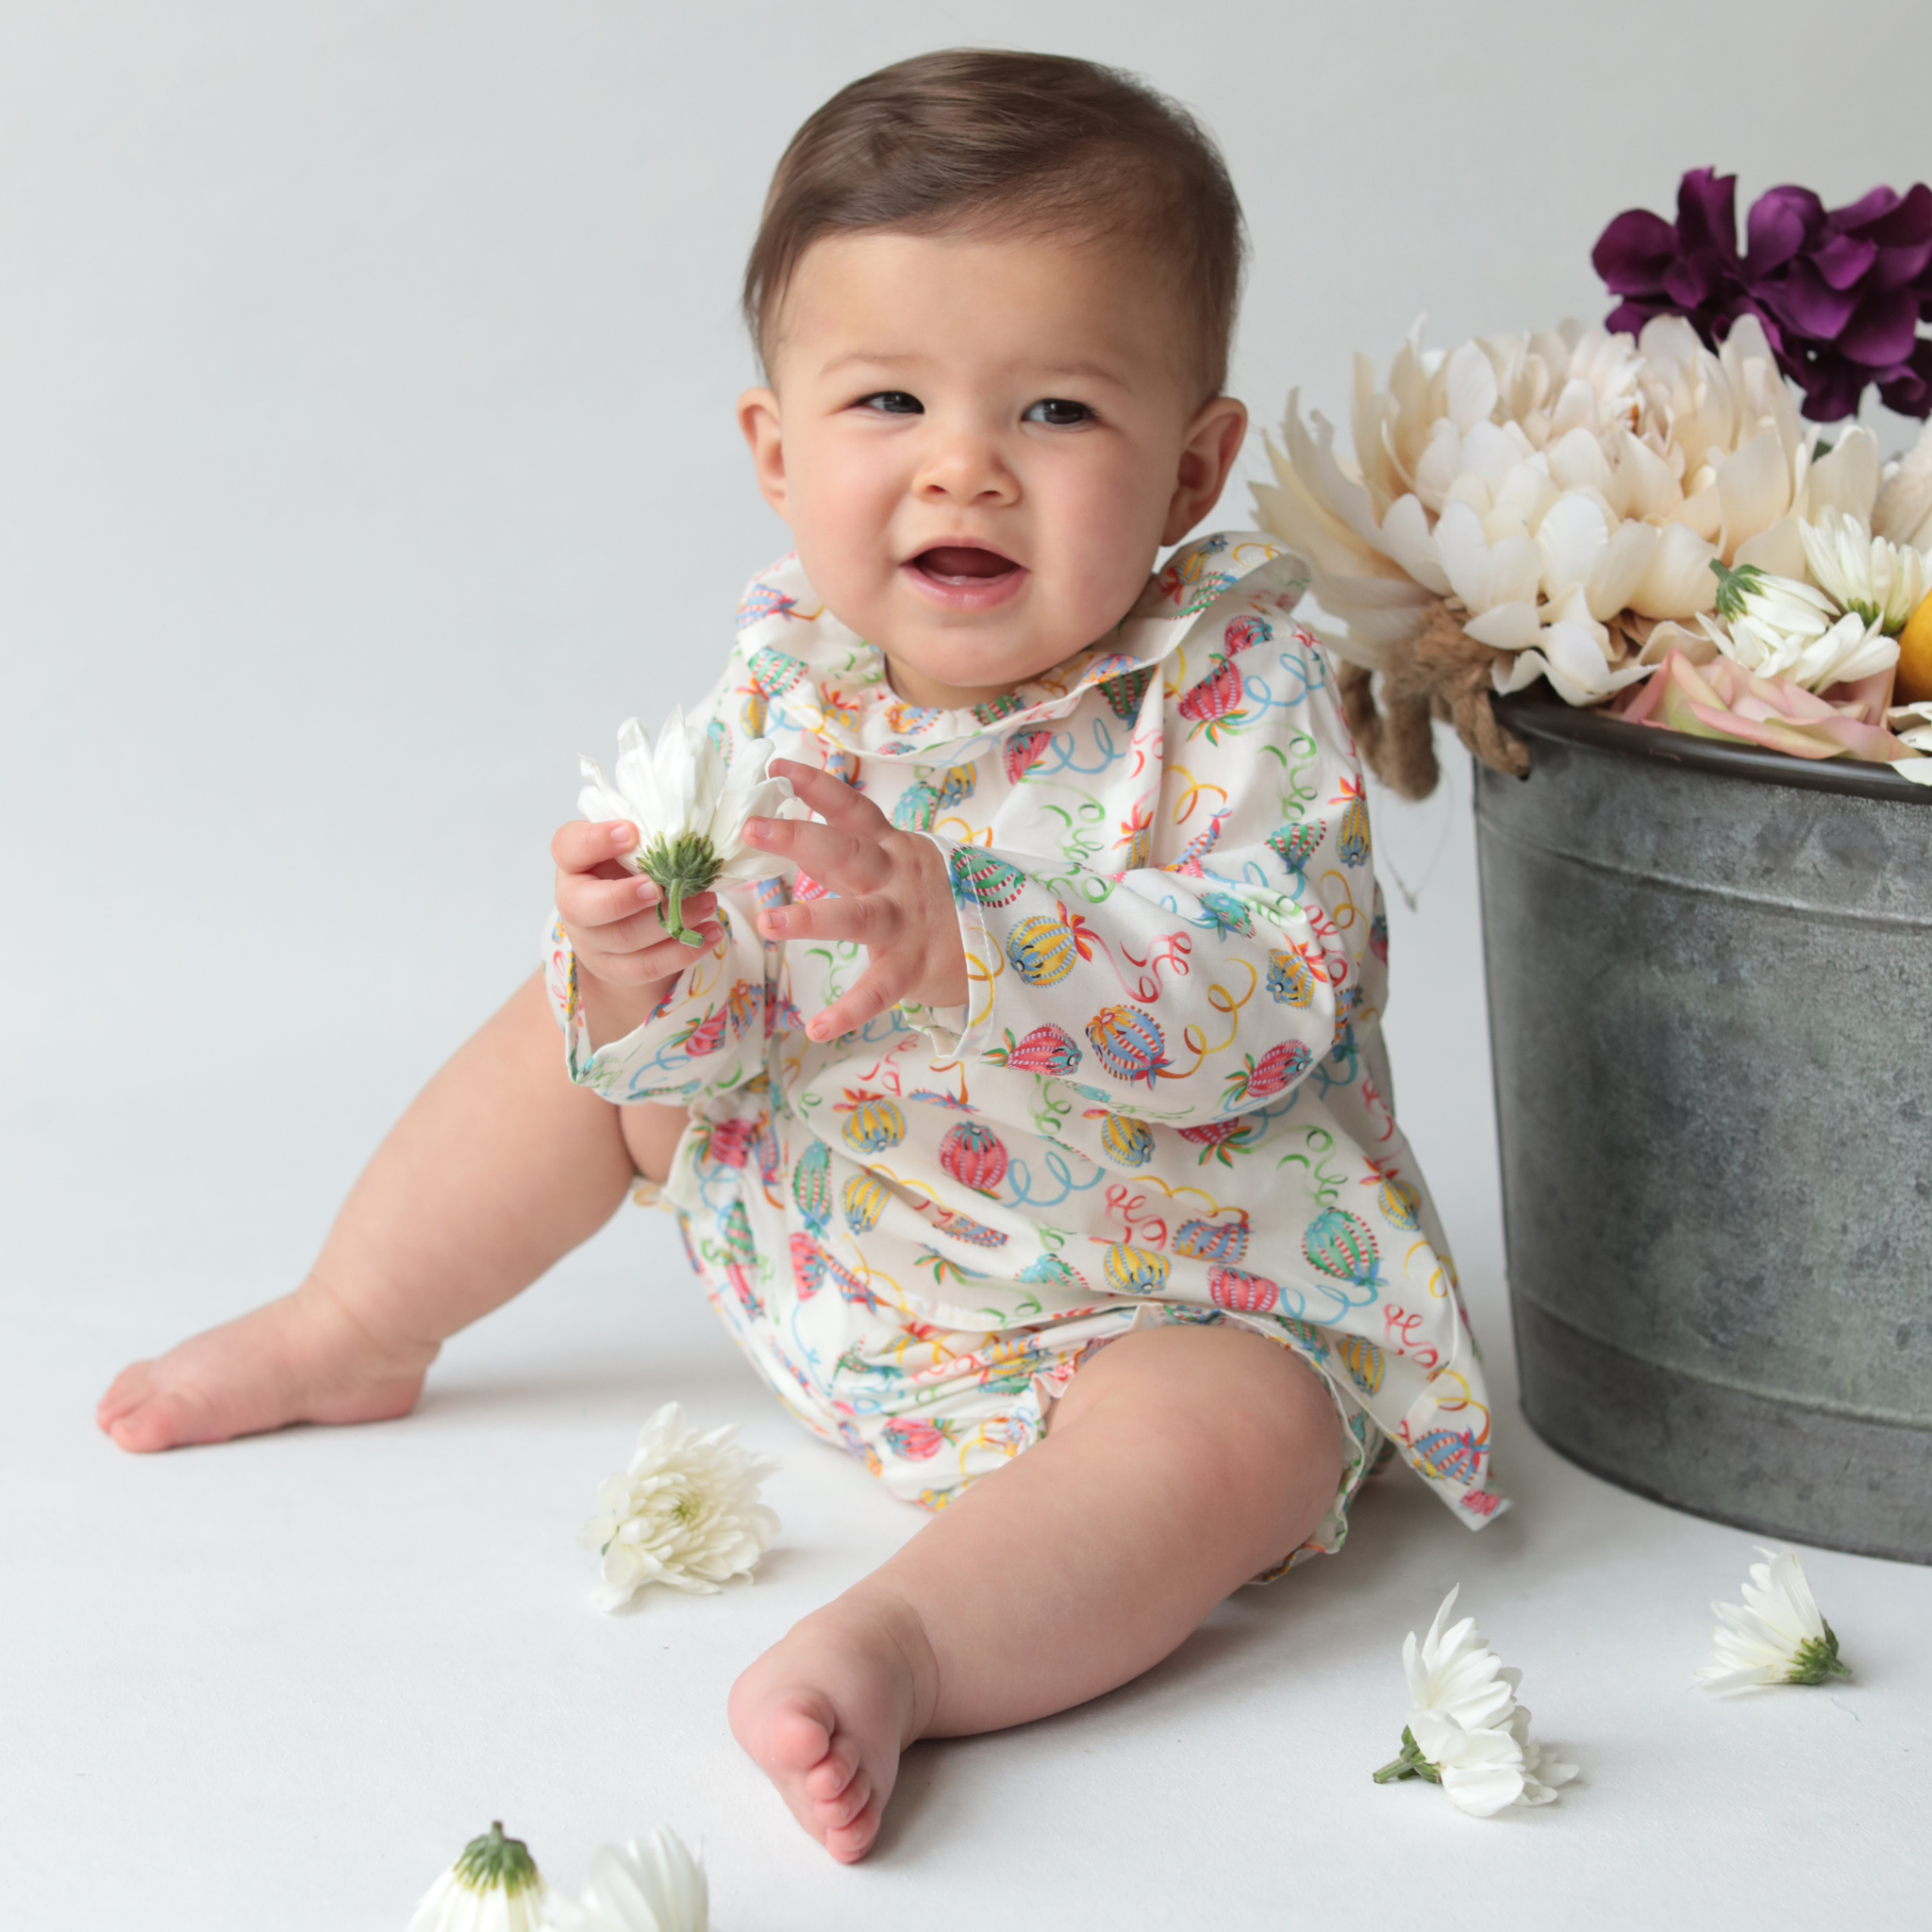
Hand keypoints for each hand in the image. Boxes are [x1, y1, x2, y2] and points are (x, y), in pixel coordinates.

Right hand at [551, 819, 722, 1038]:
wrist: (625, 919)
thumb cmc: (629, 871)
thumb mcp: (631, 849)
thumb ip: (647, 839)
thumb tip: (687, 833)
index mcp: (574, 862)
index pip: (568, 847)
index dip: (596, 840)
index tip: (632, 831)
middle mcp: (573, 902)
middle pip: (583, 907)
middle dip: (624, 897)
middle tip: (661, 886)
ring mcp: (590, 941)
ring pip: (623, 938)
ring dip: (669, 921)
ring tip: (707, 902)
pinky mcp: (614, 969)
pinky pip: (646, 967)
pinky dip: (682, 951)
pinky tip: (711, 933)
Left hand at [743, 759, 967, 1041]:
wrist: (1003, 941)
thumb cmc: (935, 900)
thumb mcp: (896, 866)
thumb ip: (849, 854)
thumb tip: (794, 838)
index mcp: (890, 848)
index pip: (851, 808)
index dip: (814, 785)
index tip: (774, 765)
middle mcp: (896, 877)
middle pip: (846, 851)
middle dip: (799, 837)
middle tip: (753, 828)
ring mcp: (905, 922)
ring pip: (856, 917)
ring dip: (811, 917)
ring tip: (768, 922)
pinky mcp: (914, 966)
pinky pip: (878, 990)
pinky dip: (848, 1011)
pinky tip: (816, 1028)